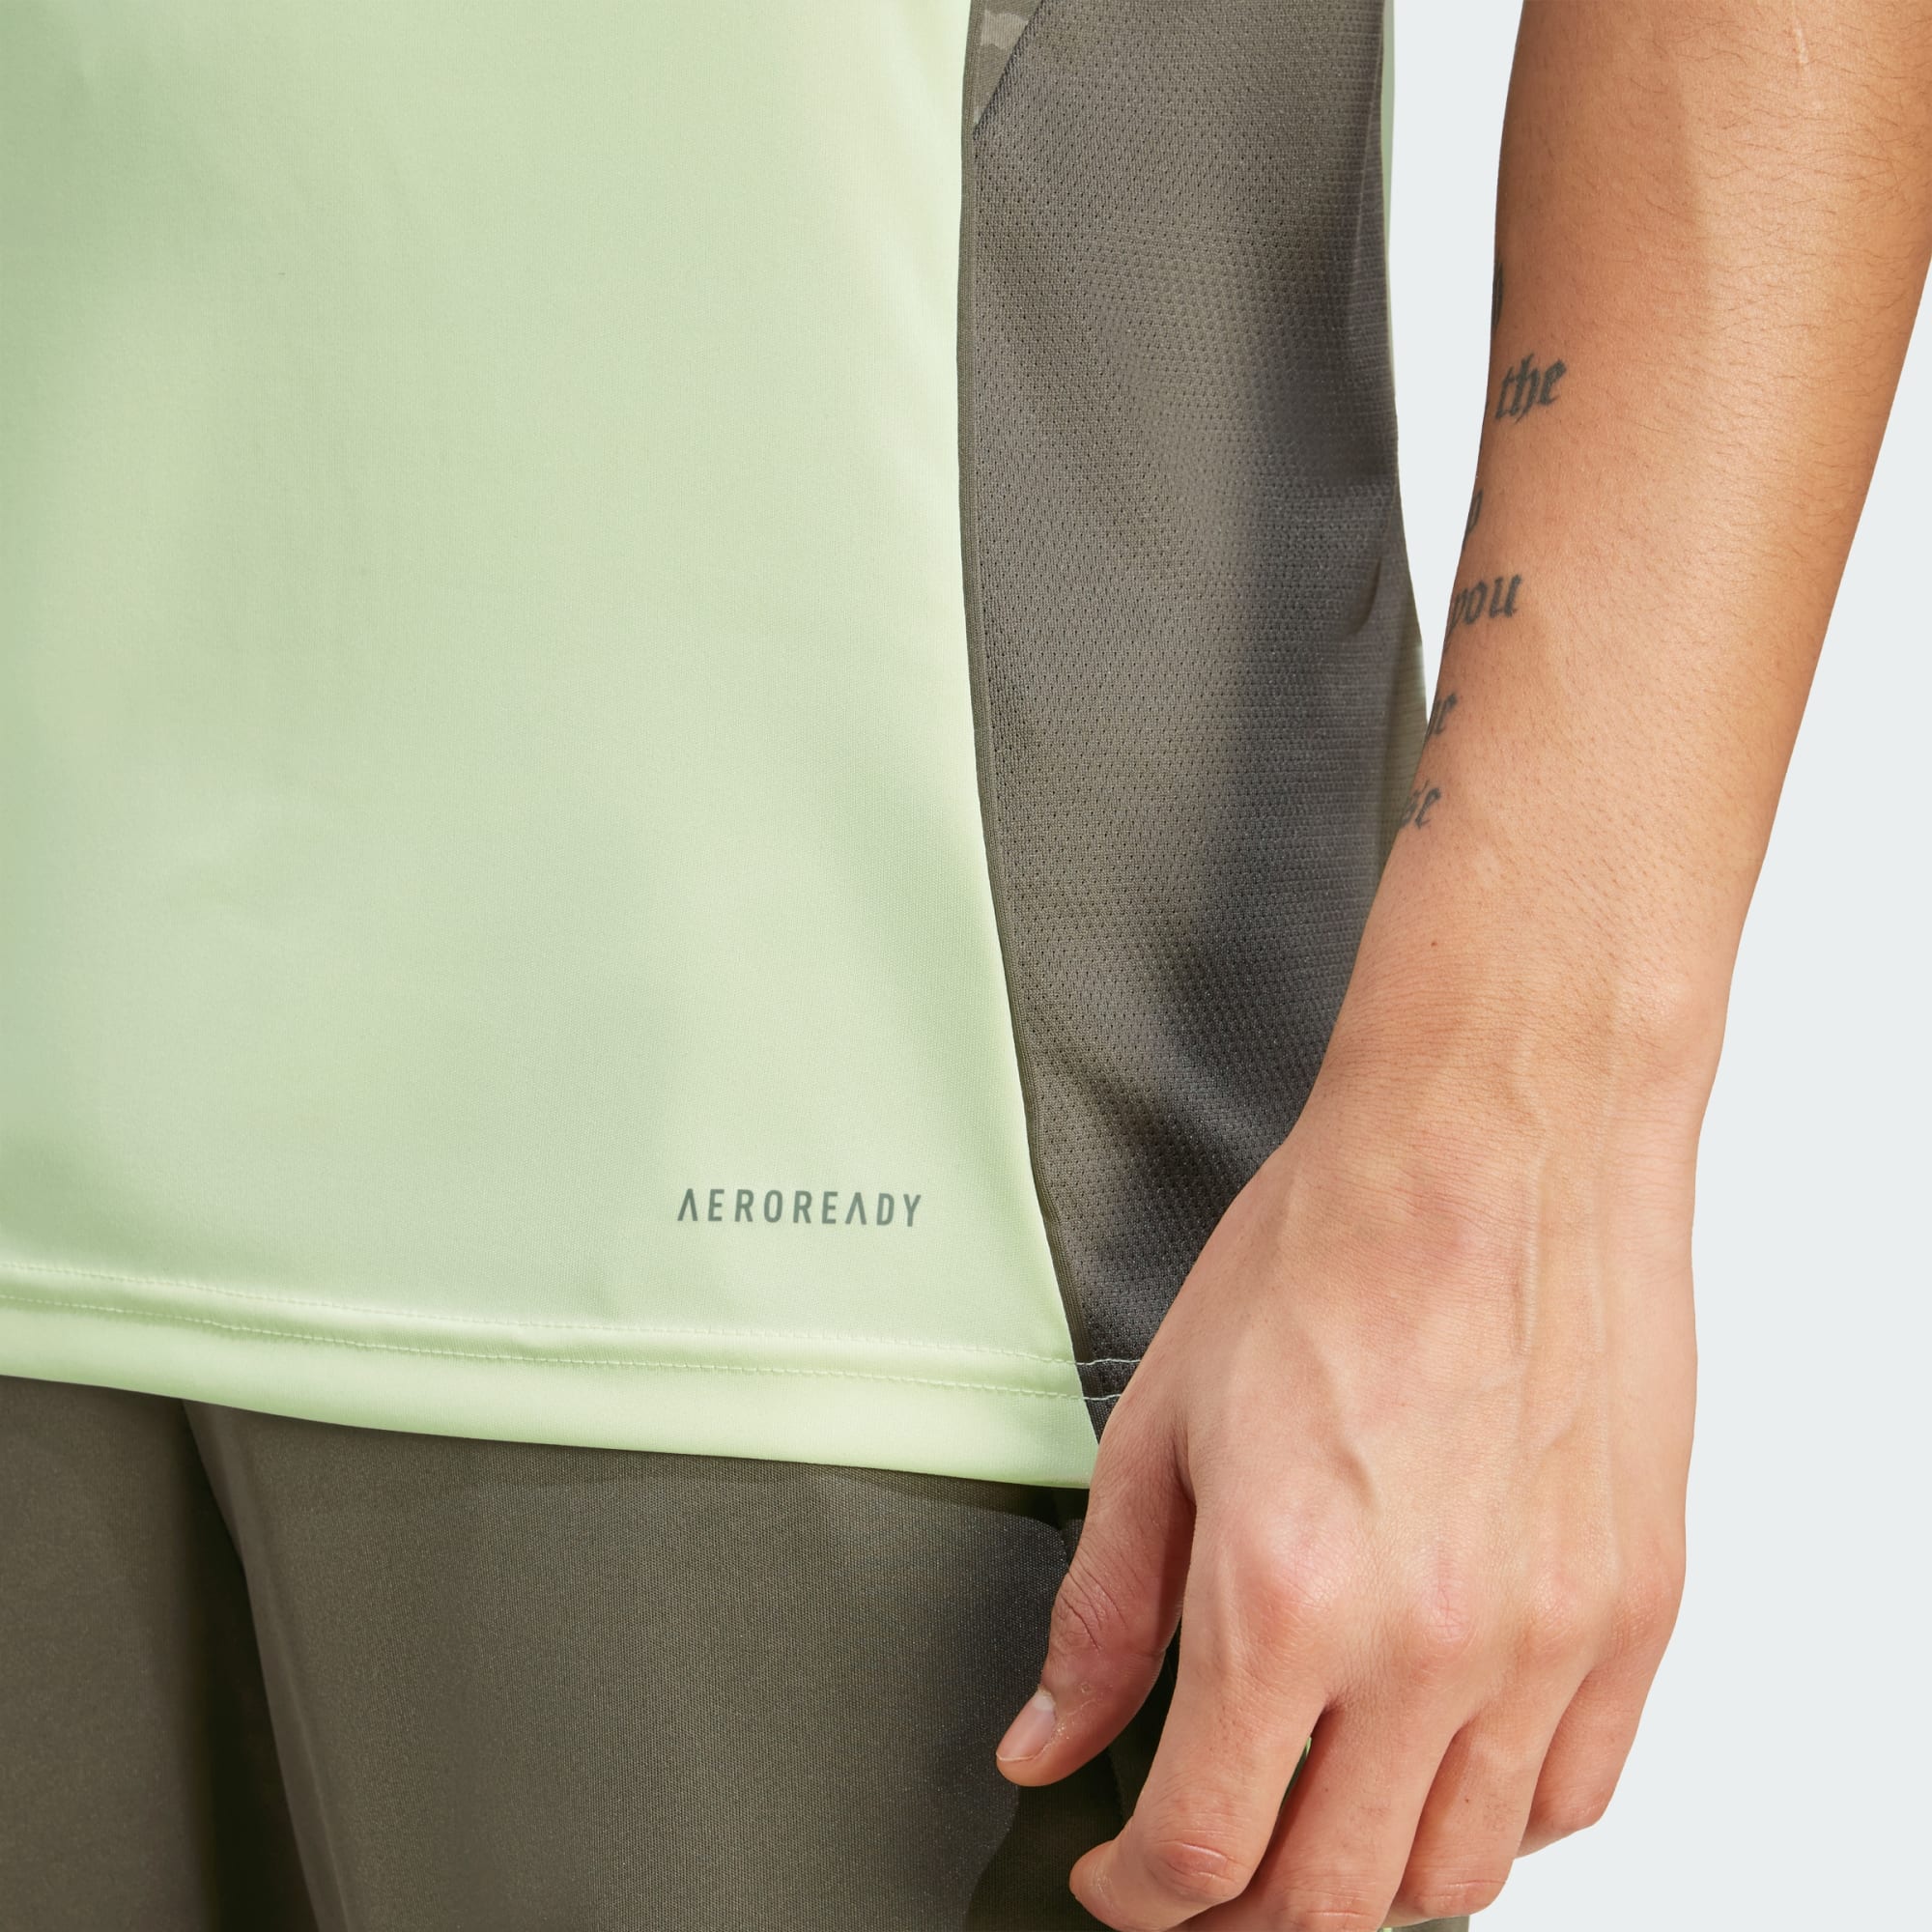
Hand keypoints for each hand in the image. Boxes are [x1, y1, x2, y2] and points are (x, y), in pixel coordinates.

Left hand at [995, 1036, 1697, 1929]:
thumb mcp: (1160, 1427)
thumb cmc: (1327, 1251)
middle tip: (1201, 1870)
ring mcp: (1548, 1640)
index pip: (1205, 1849)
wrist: (1489, 1150)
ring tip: (1313, 1817)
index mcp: (1286, 1599)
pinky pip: (1570, 1795)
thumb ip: (1104, 1613)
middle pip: (1331, 1900)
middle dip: (1239, 1914)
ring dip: (1365, 1882)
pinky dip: (1492, 1822)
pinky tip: (1434, 1766)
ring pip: (1457, 1874)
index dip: (1141, 1898)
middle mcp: (1429, 1645)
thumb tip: (1050, 1741)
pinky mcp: (1634, 1611)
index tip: (1119, 1882)